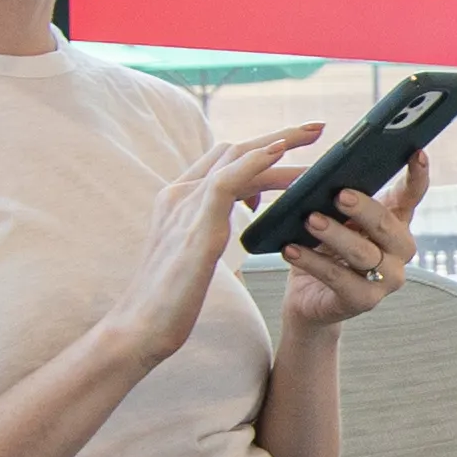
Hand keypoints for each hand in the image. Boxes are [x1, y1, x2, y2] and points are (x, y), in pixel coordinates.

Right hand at [90, 118, 318, 374]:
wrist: (140, 329)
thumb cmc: (169, 301)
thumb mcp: (197, 254)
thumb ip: (216, 227)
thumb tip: (251, 212)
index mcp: (178, 200)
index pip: (222, 161)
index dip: (259, 149)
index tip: (291, 144)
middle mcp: (179, 193)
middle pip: (233, 150)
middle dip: (277, 136)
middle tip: (317, 128)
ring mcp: (185, 206)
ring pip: (236, 158)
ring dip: (278, 143)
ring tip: (315, 135)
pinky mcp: (195, 225)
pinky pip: (227, 180)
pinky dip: (254, 162)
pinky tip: (280, 154)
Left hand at [272, 158, 418, 328]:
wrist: (309, 298)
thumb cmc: (323, 249)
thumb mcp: (333, 219)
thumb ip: (339, 201)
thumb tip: (324, 178)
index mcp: (395, 222)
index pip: (412, 195)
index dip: (417, 175)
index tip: (416, 152)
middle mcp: (399, 251)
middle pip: (387, 225)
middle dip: (364, 208)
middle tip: (340, 195)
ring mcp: (386, 279)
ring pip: (363, 253)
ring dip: (335, 235)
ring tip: (310, 220)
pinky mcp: (364, 301)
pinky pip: (338, 278)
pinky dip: (313, 262)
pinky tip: (292, 249)